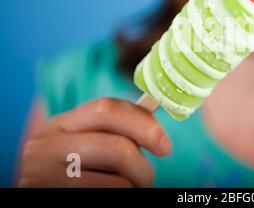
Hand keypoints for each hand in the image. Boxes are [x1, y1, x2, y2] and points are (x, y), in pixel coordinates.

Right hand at [18, 97, 170, 187]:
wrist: (37, 195)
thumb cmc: (73, 172)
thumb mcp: (84, 145)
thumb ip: (111, 132)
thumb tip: (157, 135)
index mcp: (60, 124)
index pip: (107, 108)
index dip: (144, 123)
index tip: (165, 145)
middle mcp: (46, 146)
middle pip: (119, 148)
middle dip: (143, 165)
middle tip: (148, 178)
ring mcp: (44, 176)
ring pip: (119, 181)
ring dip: (134, 187)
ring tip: (129, 188)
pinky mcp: (48, 193)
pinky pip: (109, 194)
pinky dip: (124, 195)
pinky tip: (113, 194)